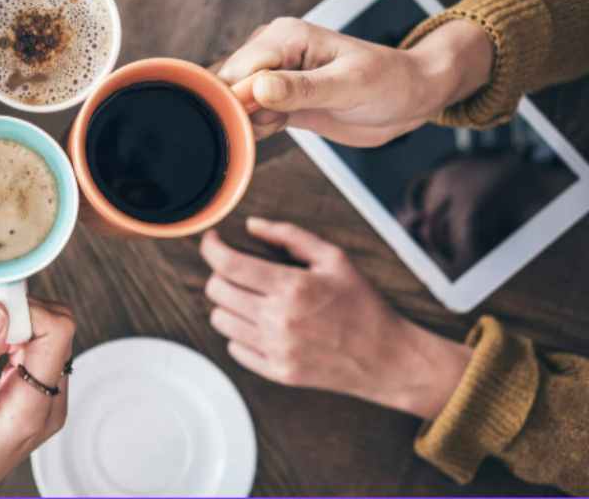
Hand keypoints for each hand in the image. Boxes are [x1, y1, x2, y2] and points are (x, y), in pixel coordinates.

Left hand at [201, 217, 470, 418]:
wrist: (385, 358)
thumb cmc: (361, 304)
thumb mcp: (334, 258)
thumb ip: (290, 236)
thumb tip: (251, 225)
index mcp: (292, 287)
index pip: (228, 264)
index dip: (211, 247)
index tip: (212, 241)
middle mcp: (279, 319)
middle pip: (216, 291)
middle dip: (220, 274)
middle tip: (236, 270)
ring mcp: (276, 349)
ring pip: (220, 320)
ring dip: (227, 304)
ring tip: (249, 298)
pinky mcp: (277, 372)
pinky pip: (234, 348)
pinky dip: (239, 332)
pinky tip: (260, 324)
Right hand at [216, 17, 493, 145]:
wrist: (412, 98)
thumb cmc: (391, 82)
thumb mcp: (350, 85)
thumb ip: (302, 88)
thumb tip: (258, 88)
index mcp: (285, 36)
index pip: (239, 68)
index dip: (236, 98)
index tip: (250, 123)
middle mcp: (272, 51)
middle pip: (228, 85)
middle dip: (237, 112)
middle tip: (269, 128)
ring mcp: (273, 76)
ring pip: (234, 103)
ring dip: (245, 123)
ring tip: (280, 126)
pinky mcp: (278, 99)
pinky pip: (249, 116)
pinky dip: (254, 130)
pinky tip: (277, 131)